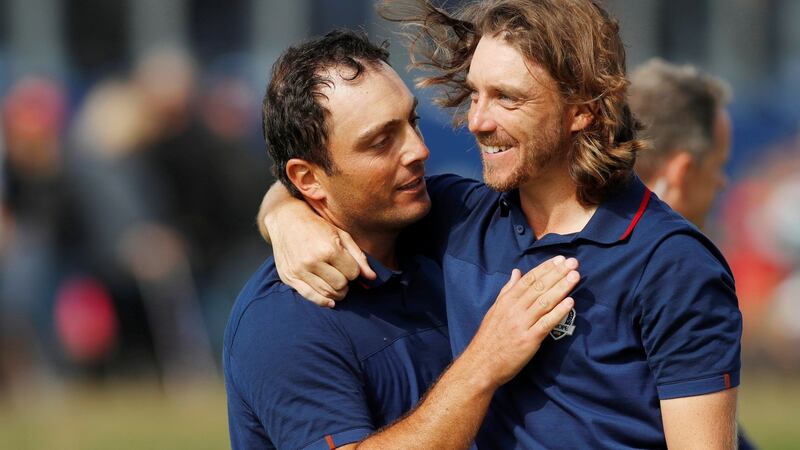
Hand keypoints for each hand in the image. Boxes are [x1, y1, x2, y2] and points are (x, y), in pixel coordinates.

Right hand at [266, 201, 376, 306]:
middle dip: (346, 282)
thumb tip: (372, 278)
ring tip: (338, 285)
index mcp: (328, 248)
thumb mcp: (341, 235)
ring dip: (337, 292)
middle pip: (340, 284)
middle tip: (343, 275)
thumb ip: (358, 257)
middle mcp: (313, 261)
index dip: (354, 271)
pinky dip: (323, 302)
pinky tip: (330, 301)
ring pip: (327, 293)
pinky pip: (309, 296)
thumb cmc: (317, 226)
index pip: (352, 273)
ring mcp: (299, 270)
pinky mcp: (289, 277)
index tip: (349, 266)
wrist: (286, 220)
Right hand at [464, 255, 579, 387]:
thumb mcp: (494, 310)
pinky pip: (546, 323)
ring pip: (544, 302)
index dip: (545, 268)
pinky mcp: (528, 340)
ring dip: (561, 288)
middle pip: (539, 287)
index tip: (560, 259)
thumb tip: (516, 272)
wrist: (481, 365)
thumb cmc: (488, 338)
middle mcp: (514, 310)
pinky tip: (570, 302)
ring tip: (575, 276)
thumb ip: (507, 291)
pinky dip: (558, 312)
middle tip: (573, 263)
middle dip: (557, 274)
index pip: (528, 280)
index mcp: (506, 301)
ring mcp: (521, 324)